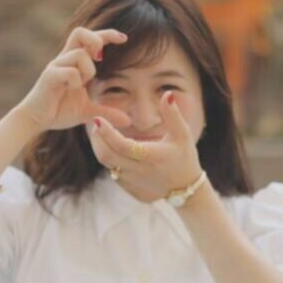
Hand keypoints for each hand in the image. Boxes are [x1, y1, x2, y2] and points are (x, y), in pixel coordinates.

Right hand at [16, 26, 132, 131]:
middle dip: (96, 39)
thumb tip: (129, 120)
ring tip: (81, 85)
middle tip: (100, 57)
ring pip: (79, 54)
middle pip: (80, 32)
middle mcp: (65, 60)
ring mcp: (56, 66)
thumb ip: (107, 112)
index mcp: (74, 63)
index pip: (90, 39)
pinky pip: (69, 71)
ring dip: (88, 70)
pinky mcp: (49, 76)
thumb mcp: (88, 112)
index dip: (107, 35)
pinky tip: (71, 90)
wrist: (36, 120)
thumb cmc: (59, 111)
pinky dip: (75, 81)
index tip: (124, 39)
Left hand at [87, 90, 202, 200]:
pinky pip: (112, 171)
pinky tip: (111, 146)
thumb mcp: (183, 134)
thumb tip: (167, 94)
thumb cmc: (185, 157)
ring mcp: (132, 181)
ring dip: (100, 146)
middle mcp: (139, 170)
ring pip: (106, 164)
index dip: (106, 132)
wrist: (185, 189)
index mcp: (151, 156)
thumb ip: (173, 114)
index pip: (121, 145)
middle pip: (106, 155)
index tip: (97, 118)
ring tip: (101, 132)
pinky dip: (108, 157)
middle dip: (97, 138)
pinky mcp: (129, 187)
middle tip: (96, 123)